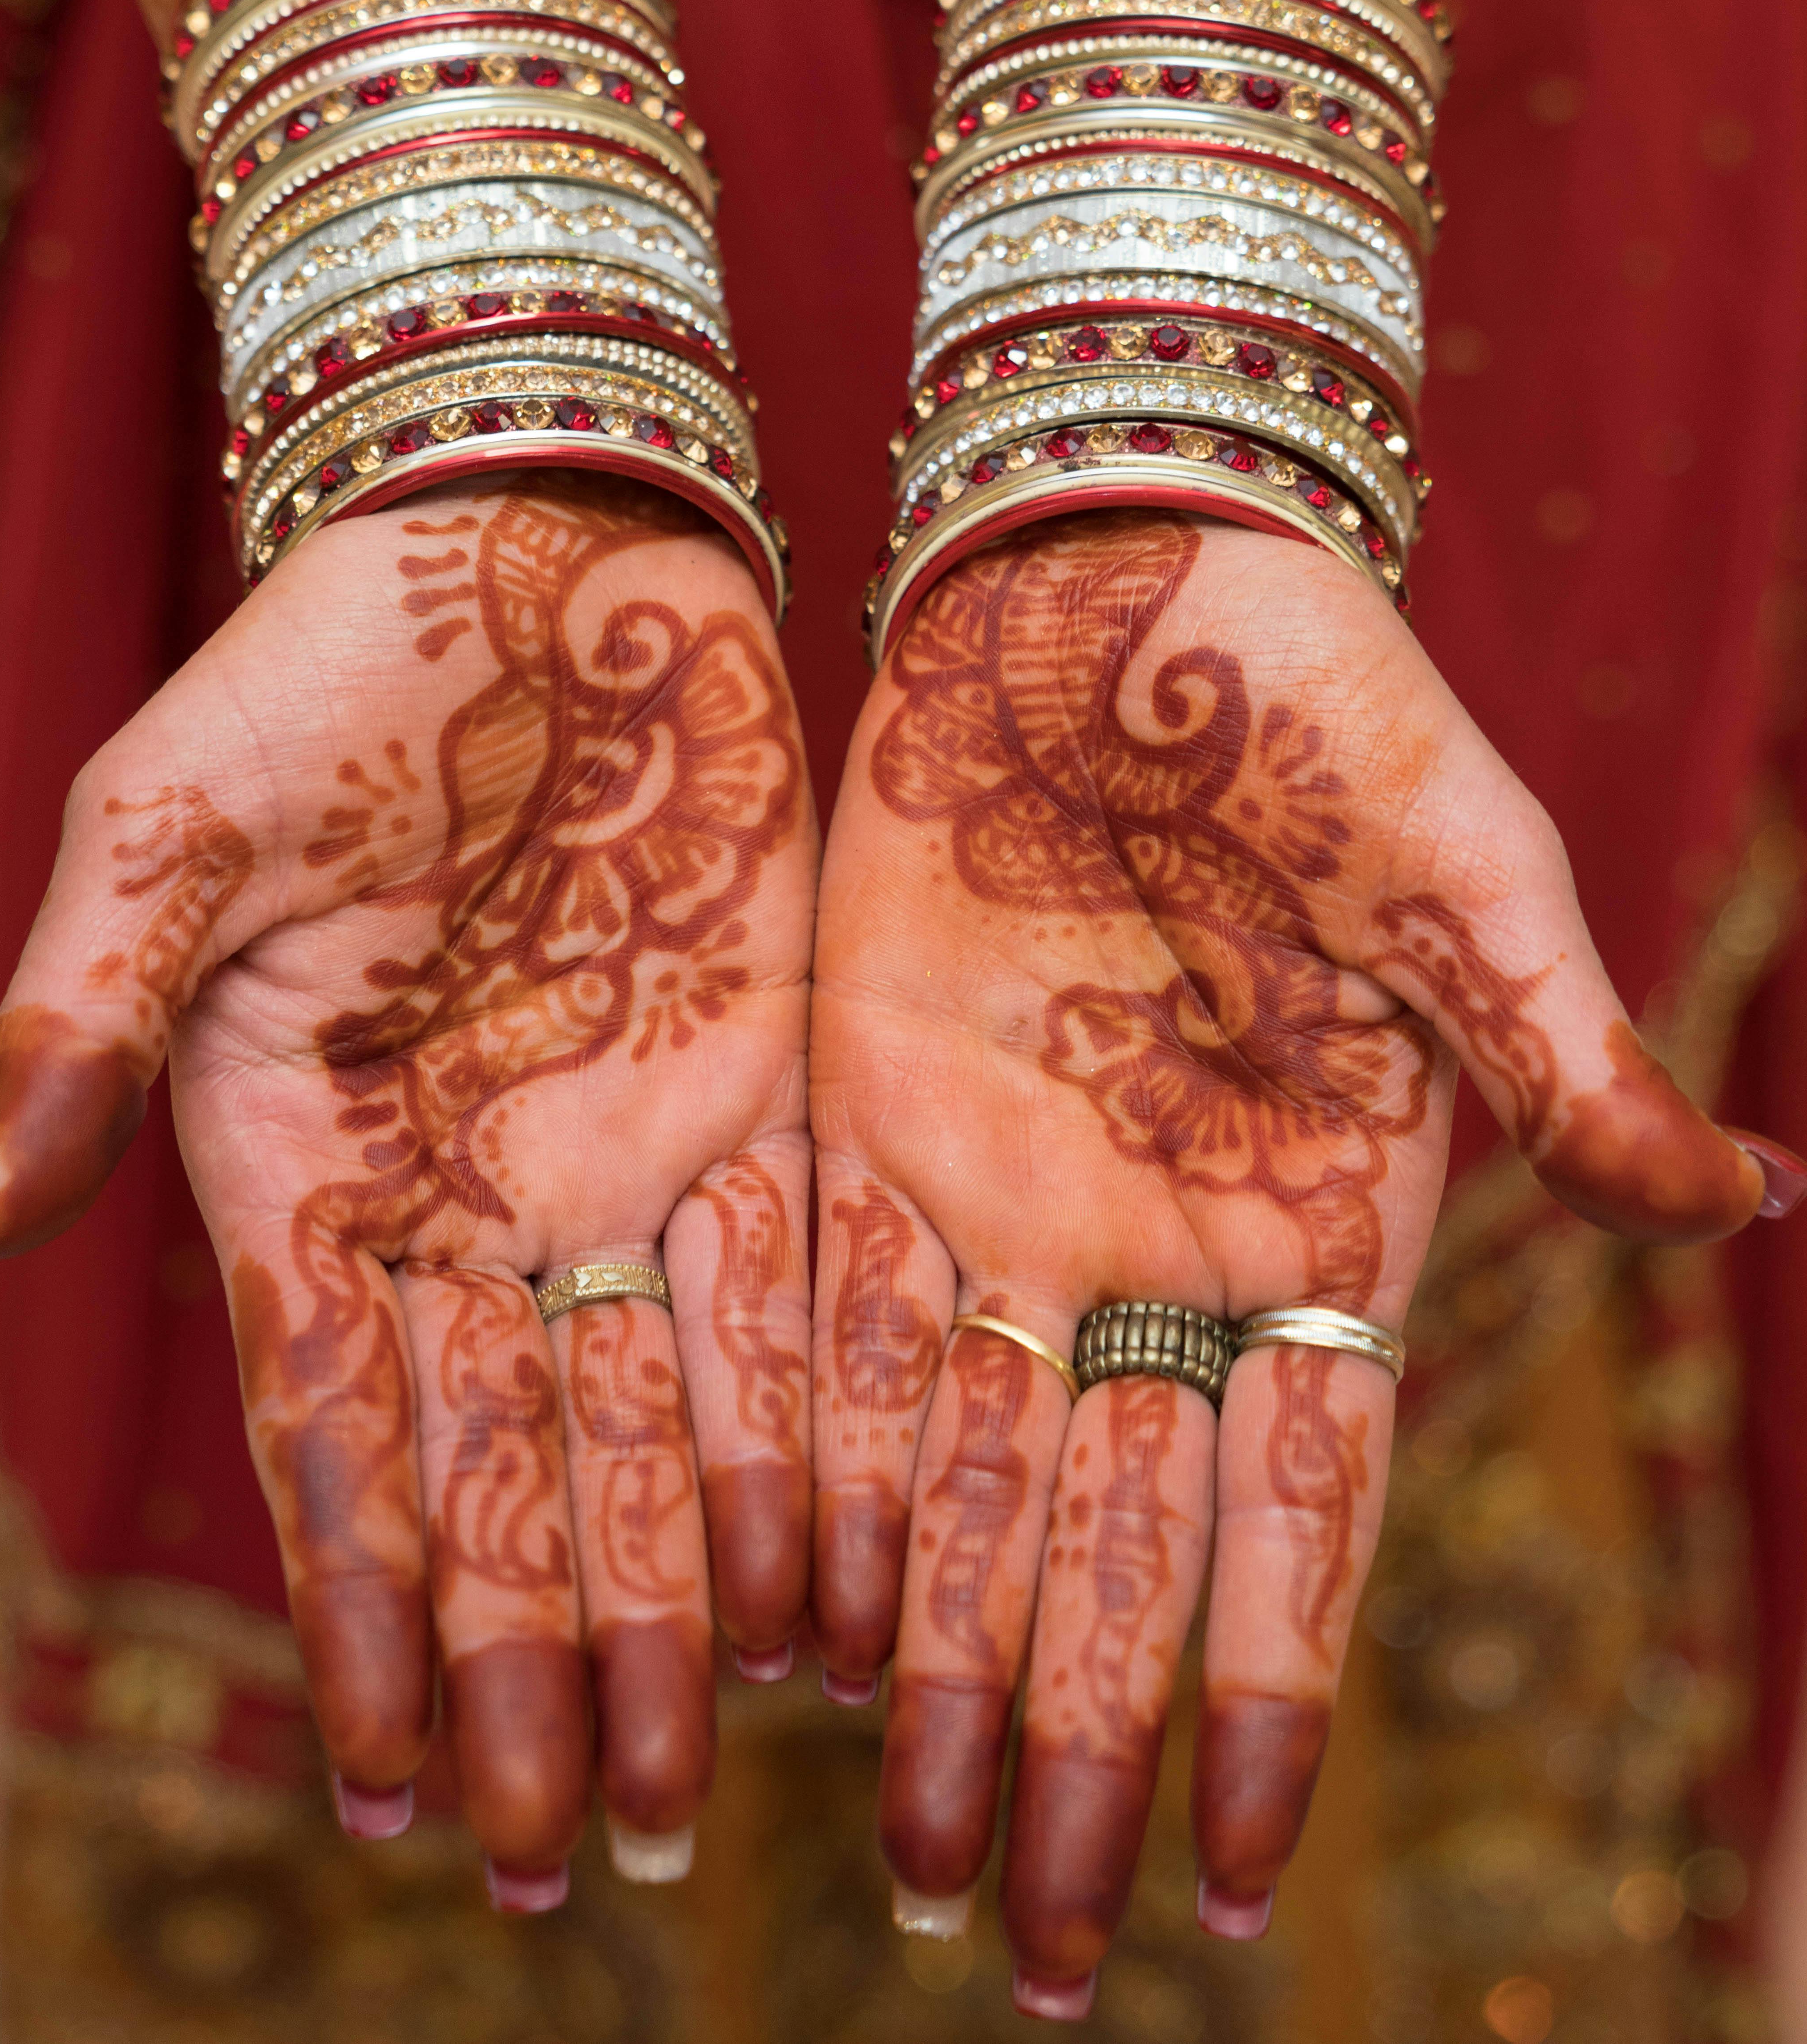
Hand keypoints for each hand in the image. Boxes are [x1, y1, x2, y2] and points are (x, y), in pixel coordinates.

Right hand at [0, 475, 816, 1896]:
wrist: (527, 539)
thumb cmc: (317, 665)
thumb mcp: (165, 824)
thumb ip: (78, 1019)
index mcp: (302, 1158)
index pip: (332, 1421)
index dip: (357, 1598)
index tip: (377, 1777)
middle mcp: (464, 1191)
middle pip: (503, 1460)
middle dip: (527, 1654)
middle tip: (558, 1845)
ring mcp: (618, 1148)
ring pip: (652, 1413)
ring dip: (671, 1595)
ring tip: (688, 1773)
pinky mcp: (761, 1081)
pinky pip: (794, 1283)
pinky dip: (812, 1424)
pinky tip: (840, 1574)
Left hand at [809, 512, 1786, 2011]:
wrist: (1122, 577)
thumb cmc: (1321, 700)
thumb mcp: (1460, 863)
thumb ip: (1558, 1042)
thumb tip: (1744, 1202)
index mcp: (1318, 1213)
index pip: (1298, 1500)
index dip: (1273, 1684)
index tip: (1251, 1875)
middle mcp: (1155, 1242)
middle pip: (1112, 1540)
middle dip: (1077, 1739)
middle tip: (1029, 1942)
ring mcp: (1001, 1192)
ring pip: (955, 1478)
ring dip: (931, 1664)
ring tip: (911, 1859)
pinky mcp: (864, 1115)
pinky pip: (823, 1329)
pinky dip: (799, 1475)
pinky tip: (774, 1631)